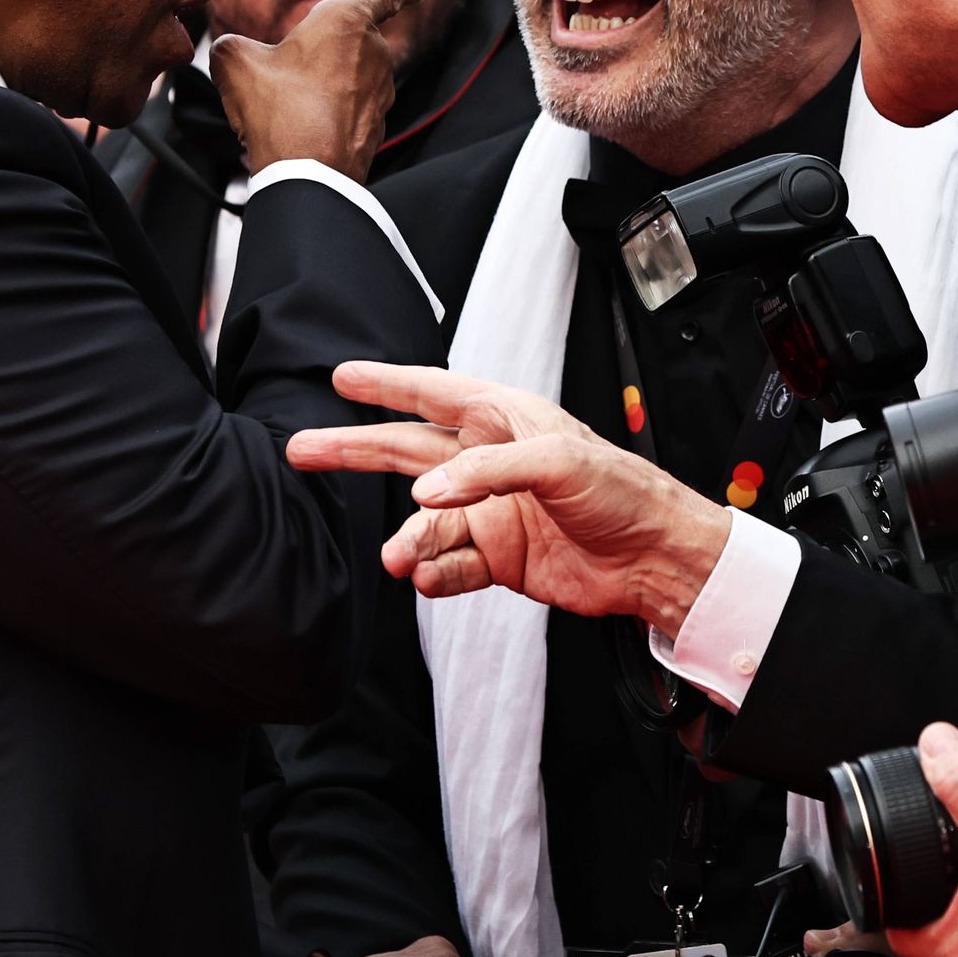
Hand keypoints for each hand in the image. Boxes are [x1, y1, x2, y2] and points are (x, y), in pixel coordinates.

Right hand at [208, 0, 432, 182]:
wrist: (307, 174)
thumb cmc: (278, 109)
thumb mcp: (235, 62)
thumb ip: (233, 45)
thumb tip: (231, 51)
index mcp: (347, 20)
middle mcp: (374, 52)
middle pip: (350, 41)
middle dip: (323, 53)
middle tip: (287, 76)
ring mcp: (380, 92)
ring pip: (348, 78)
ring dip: (322, 87)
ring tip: (287, 109)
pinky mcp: (377, 125)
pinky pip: (348, 110)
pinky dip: (327, 115)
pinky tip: (300, 131)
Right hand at [286, 362, 737, 635]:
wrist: (655, 558)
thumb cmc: (624, 492)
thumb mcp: (560, 461)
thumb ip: (489, 472)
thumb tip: (427, 494)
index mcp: (506, 421)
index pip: (434, 393)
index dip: (387, 384)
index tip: (341, 377)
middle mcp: (490, 463)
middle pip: (407, 452)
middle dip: (355, 450)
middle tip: (302, 448)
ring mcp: (490, 512)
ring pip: (425, 522)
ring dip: (407, 541)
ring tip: (400, 560)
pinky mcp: (499, 558)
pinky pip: (450, 566)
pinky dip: (434, 574)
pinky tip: (427, 579)